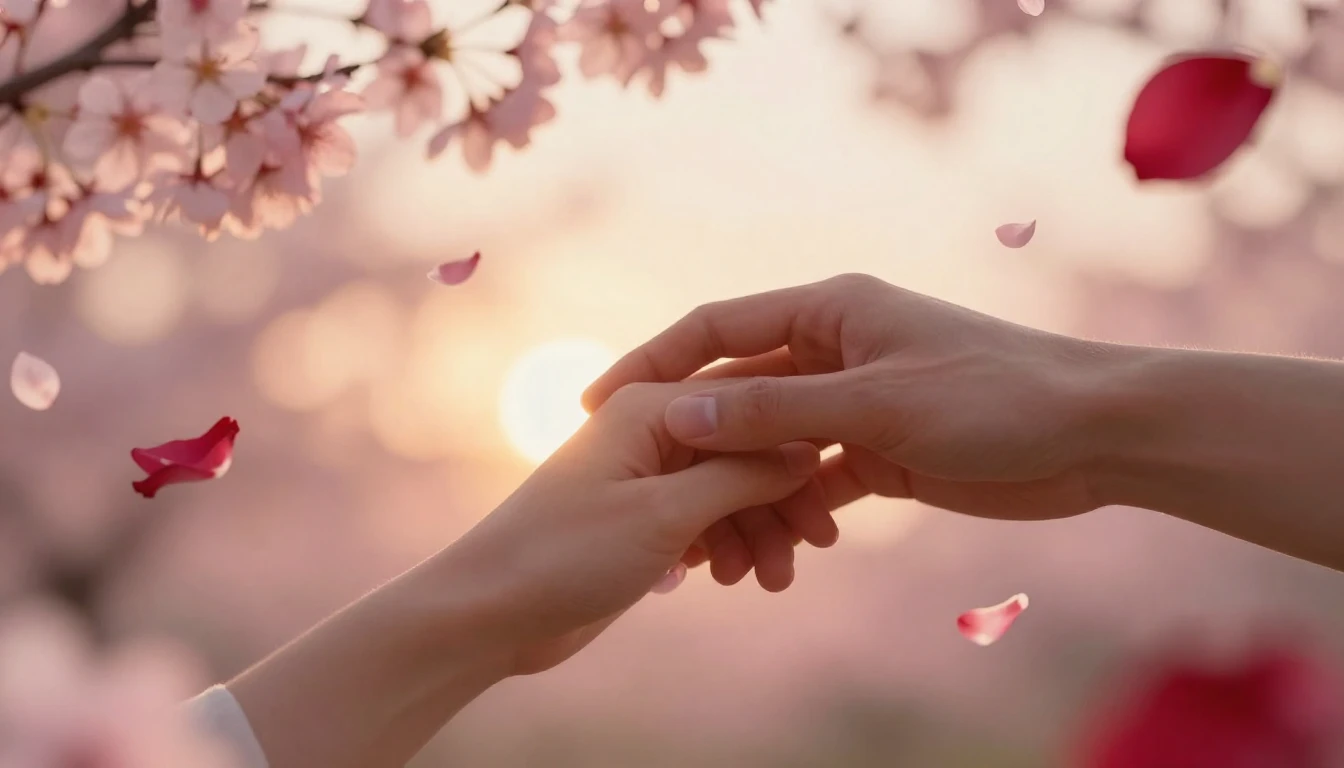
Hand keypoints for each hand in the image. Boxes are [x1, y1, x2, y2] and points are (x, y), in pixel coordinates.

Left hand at [451, 380, 820, 676]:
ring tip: (771, 580)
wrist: (491, 612)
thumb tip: (801, 450)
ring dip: (757, 531)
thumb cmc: (566, 552)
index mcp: (650, 405)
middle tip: (815, 547)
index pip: (749, 406)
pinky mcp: (641, 516)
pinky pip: (704, 518)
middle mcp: (650, 429)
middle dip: (781, 499)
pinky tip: (732, 577)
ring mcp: (645, 474)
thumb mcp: (666, 513)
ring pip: (729, 489)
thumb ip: (740, 475)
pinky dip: (725, 544)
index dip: (796, 450)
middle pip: (744, 449)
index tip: (827, 503)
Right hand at [583, 274, 1111, 558]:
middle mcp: (834, 349)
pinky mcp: (880, 450)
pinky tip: (782, 552)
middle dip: (700, 450)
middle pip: (738, 394)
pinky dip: (794, 513)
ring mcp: (855, 402)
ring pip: (772, 448)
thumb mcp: (875, 402)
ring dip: (746, 495)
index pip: (716, 329)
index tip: (597, 403)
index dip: (653, 362)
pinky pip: (813, 481)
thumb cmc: (994, 396)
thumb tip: (678, 410)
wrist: (1093, 435)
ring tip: (722, 552)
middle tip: (653, 500)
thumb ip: (773, 409)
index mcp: (828, 311)